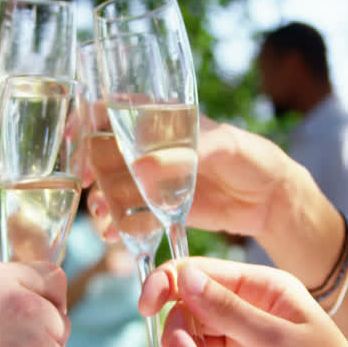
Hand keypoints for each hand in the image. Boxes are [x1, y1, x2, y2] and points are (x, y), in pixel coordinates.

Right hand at [87, 116, 297, 240]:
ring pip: (112, 188)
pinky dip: (120, 227)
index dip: (88, 120)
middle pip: (104, 154)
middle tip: (93, 189)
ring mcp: (152, 181)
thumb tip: (141, 168)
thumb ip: (187, 153)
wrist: (271, 199)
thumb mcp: (227, 145)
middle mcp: (149, 149)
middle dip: (92, 172)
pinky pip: (130, 217)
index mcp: (163, 119)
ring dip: (102, 203)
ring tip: (106, 220)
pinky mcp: (159, 209)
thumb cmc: (252, 157)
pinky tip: (117, 236)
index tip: (76, 137)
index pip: (113, 110)